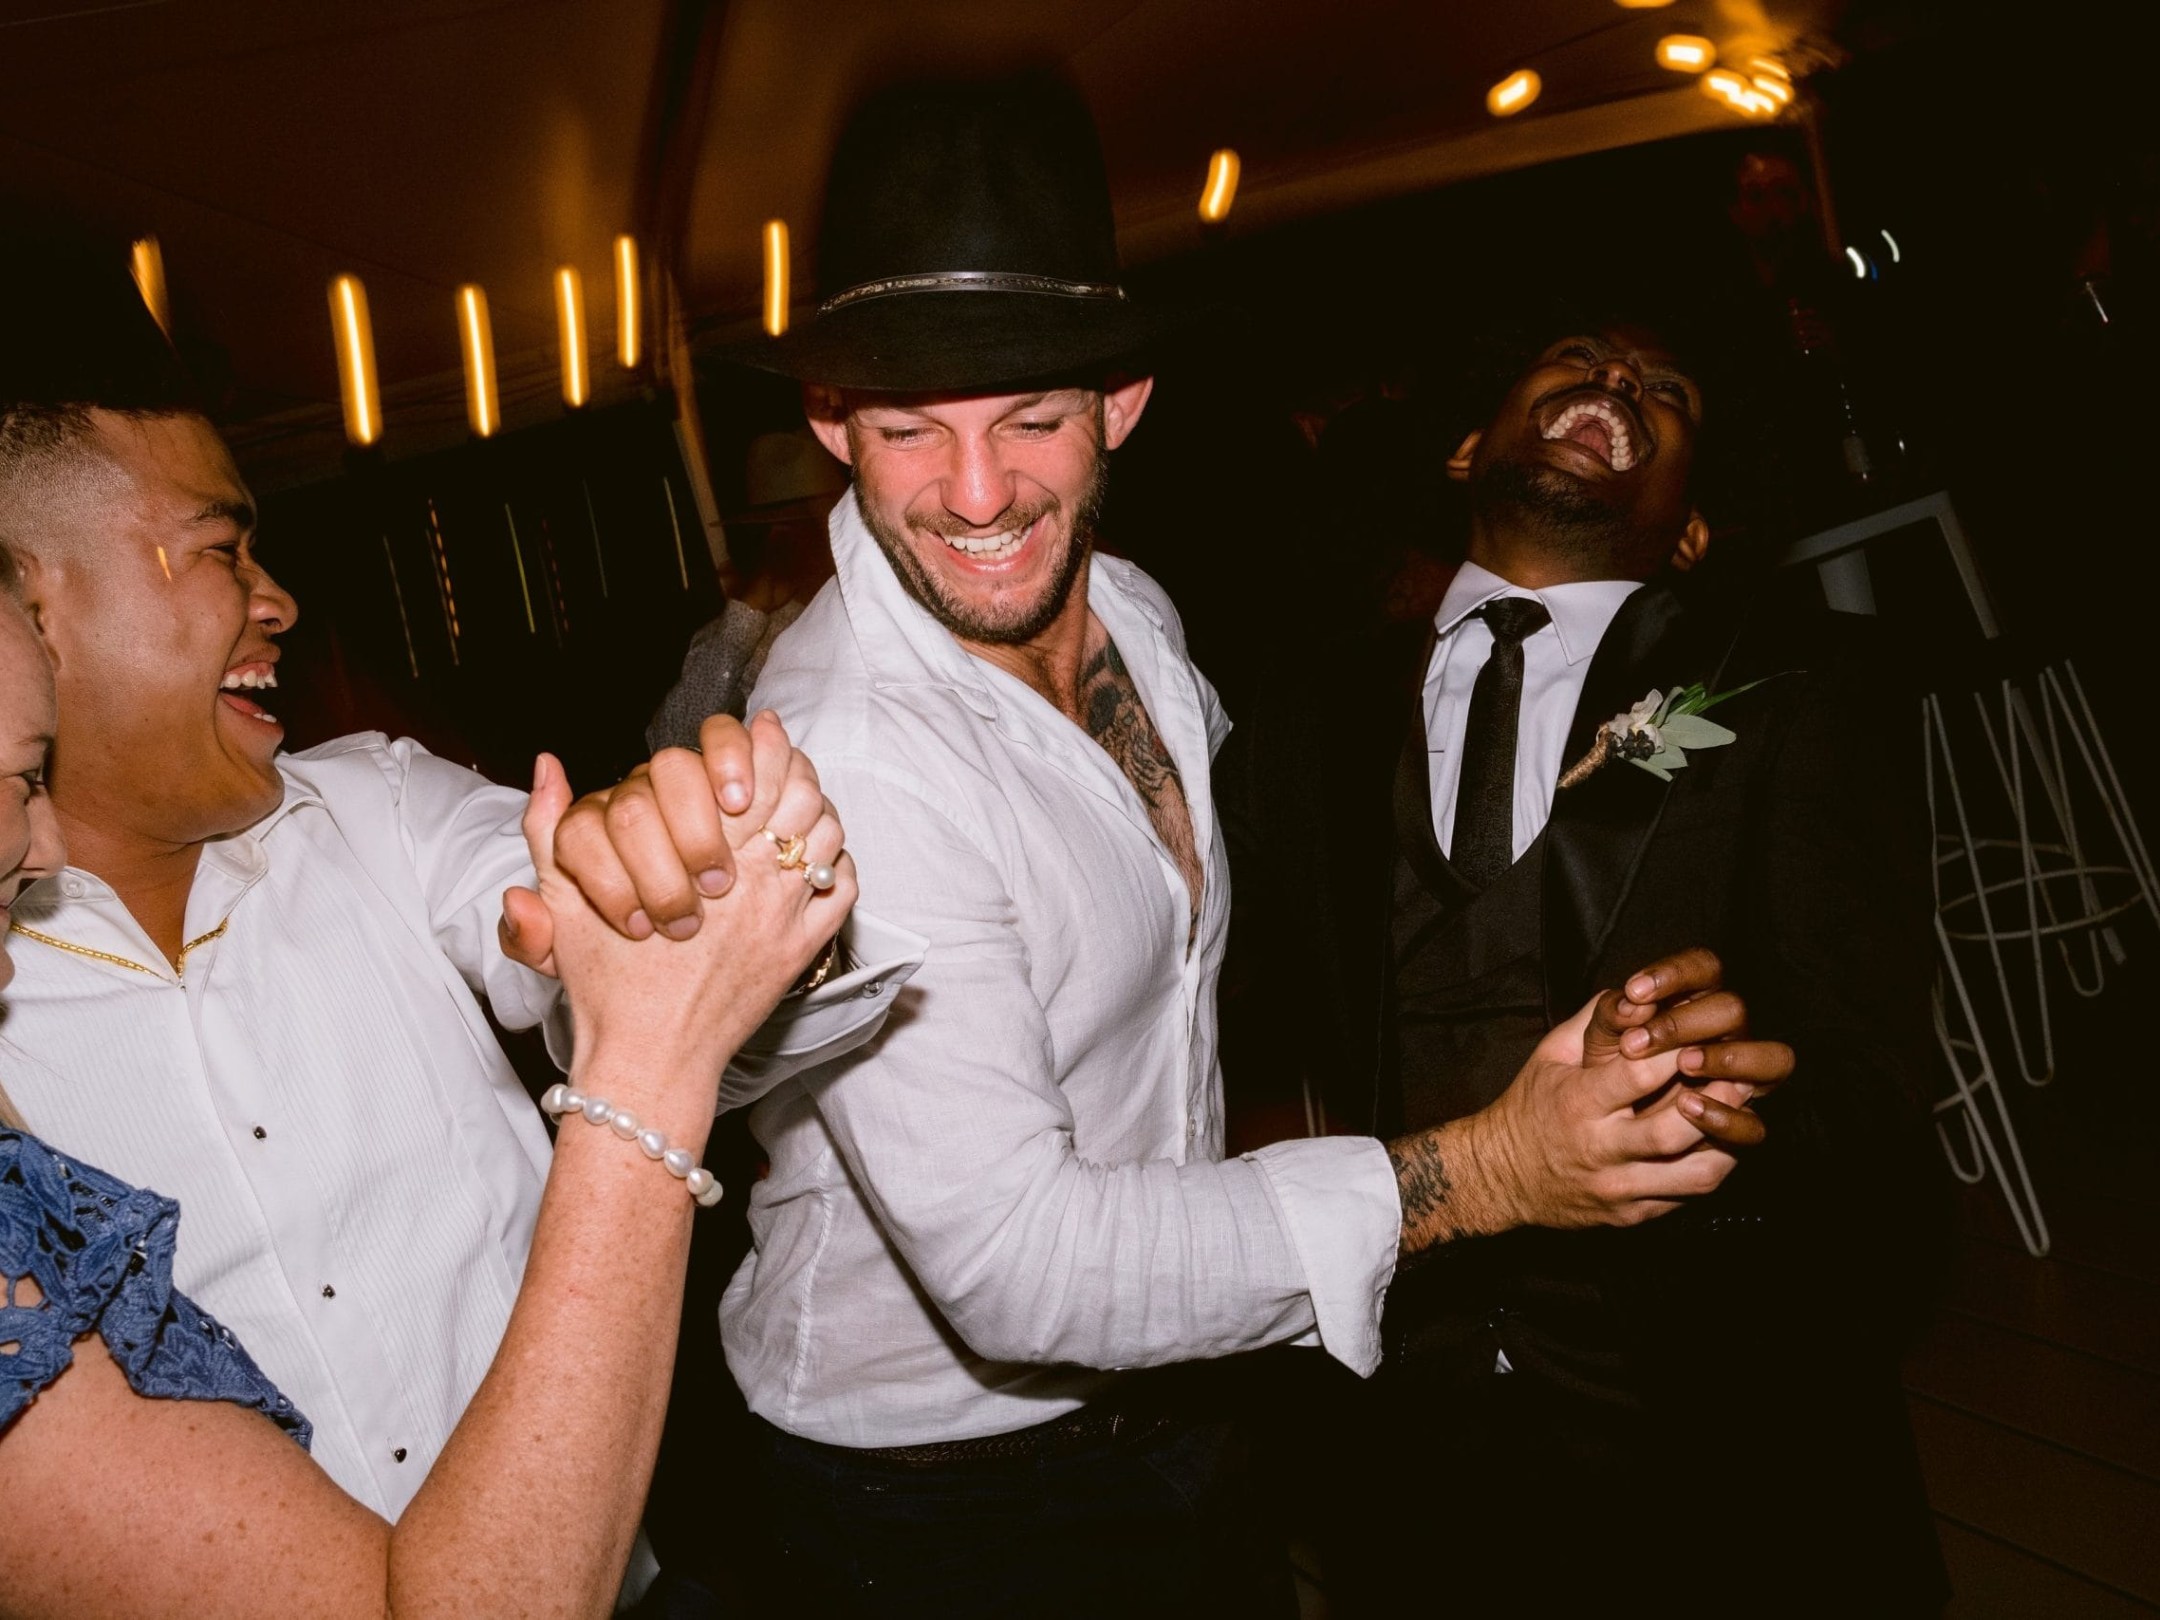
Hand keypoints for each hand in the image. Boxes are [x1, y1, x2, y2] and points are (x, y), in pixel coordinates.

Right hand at [503, 749, 854, 1121]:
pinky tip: (814, 860)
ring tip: (798, 804)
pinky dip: (835, 865)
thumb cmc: (605, 983)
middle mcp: (750, 876)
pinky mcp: (803, 950)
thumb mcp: (561, 900)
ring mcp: (783, 913)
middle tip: (784, 760)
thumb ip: (550, 826)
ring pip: (825, 836)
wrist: (648, 1058)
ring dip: (816, 811)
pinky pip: (841, 888)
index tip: (760, 731)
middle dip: (794, 768)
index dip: (759, 743)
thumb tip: (548, 765)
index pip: (749, 770)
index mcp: (696, 853)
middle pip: (798, 793)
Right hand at [1477, 949, 1786, 1229]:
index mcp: (1577, 1103)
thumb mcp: (1550, 1054)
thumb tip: (1641, 993)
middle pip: (1674, 1130)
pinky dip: (1710, 1167)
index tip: (1699, 1036)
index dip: (1675, 1053)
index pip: (1638, 1076)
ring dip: (1726, 1141)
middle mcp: (1599, 1150)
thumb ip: (1595, 1021)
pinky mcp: (1632, 1215)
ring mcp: (1619, 1188)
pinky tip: (1719, 1143)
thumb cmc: (1531, 1105)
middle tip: (1738, 1075)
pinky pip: (1687, 1197)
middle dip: (1714, 1100)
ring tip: (1739, 1113)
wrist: (1501, 1176)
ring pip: (1694, 1174)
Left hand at [1592, 948, 1795, 1148]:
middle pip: (1734, 1010)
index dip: (1676, 974)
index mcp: (1695, 1003)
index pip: (1705, 968)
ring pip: (1773, 1060)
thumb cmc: (1602, 1071)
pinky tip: (1687, 1106)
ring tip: (1682, 1064)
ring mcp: (1742, 1082)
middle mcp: (1727, 1037)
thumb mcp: (1597, 1040)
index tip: (1635, 990)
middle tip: (1636, 1044)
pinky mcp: (1739, 1129)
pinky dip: (1725, 1117)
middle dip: (1686, 1023)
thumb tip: (1630, 1002)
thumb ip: (1611, 1016)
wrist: (1597, 1130)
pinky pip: (1754, 1126)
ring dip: (1727, 1058)